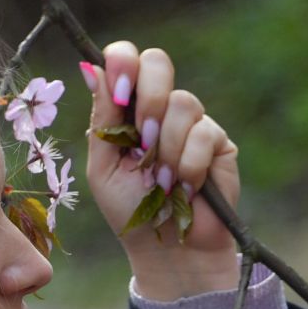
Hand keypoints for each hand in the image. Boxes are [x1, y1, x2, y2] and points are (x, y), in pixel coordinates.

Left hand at [84, 41, 240, 300]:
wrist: (167, 249)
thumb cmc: (130, 211)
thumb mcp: (103, 167)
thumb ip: (101, 120)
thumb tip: (89, 67)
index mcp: (127, 108)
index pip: (126, 59)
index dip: (122, 63)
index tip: (118, 92)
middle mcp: (159, 107)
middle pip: (158, 61)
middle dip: (148, 99)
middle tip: (142, 141)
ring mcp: (192, 122)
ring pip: (182, 103)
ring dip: (166, 149)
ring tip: (162, 182)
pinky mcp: (219, 141)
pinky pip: (204, 134)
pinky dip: (188, 166)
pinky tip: (185, 188)